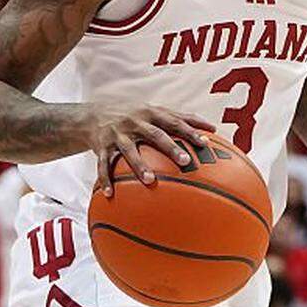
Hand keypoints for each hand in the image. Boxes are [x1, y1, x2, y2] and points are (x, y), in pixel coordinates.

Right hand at [88, 106, 215, 197]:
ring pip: (129, 150)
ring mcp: (118, 134)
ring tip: (150, 181)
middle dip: (170, 147)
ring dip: (139, 165)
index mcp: (151, 114)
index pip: (174, 122)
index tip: (205, 143)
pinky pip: (103, 164)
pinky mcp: (102, 146)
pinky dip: (105, 179)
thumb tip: (213, 128)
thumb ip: (181, 118)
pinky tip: (110, 194)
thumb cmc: (134, 116)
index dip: (190, 131)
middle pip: (155, 135)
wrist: (93, 115)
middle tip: (185, 161)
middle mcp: (135, 122)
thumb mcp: (154, 112)